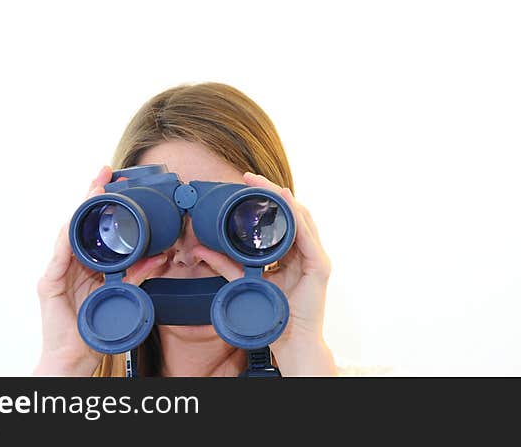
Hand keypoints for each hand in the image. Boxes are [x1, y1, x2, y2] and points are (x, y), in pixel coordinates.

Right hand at [33, 166, 169, 375]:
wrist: (75, 358)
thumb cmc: (96, 328)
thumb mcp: (124, 295)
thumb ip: (138, 276)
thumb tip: (162, 258)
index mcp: (87, 263)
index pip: (95, 225)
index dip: (104, 202)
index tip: (118, 180)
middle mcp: (70, 262)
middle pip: (80, 221)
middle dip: (91, 194)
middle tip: (106, 171)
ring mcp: (57, 271)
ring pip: (69, 232)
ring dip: (81, 209)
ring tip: (94, 188)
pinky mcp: (49, 284)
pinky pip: (59, 256)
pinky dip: (68, 239)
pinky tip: (75, 224)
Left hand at [191, 172, 336, 375]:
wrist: (291, 343)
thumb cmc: (273, 316)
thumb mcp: (244, 282)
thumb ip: (225, 265)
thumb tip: (200, 249)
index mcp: (293, 255)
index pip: (282, 218)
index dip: (265, 198)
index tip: (245, 183)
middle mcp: (307, 253)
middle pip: (293, 212)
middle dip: (272, 192)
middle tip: (250, 178)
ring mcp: (316, 258)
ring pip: (302, 218)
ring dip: (284, 198)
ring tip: (265, 185)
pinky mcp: (320, 267)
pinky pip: (308, 237)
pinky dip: (297, 217)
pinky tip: (287, 203)